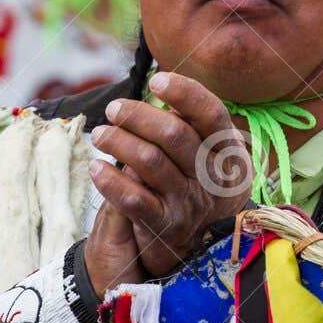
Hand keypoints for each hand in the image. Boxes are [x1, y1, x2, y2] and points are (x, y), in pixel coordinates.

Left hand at [84, 71, 252, 292]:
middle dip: (138, 116)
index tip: (157, 81)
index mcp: (226, 150)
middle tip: (114, 109)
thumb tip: (162, 84)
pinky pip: (133, 199)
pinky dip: (110, 180)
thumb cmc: (196, 181)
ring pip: (150, 162)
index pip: (212, 114)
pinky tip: (96, 168)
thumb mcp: (206, 153)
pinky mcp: (165, 226)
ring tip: (100, 134)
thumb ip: (189, 123)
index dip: (186, 93)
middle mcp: (212, 176)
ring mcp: (189, 202)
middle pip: (174, 134)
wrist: (200, 242)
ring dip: (118, 142)